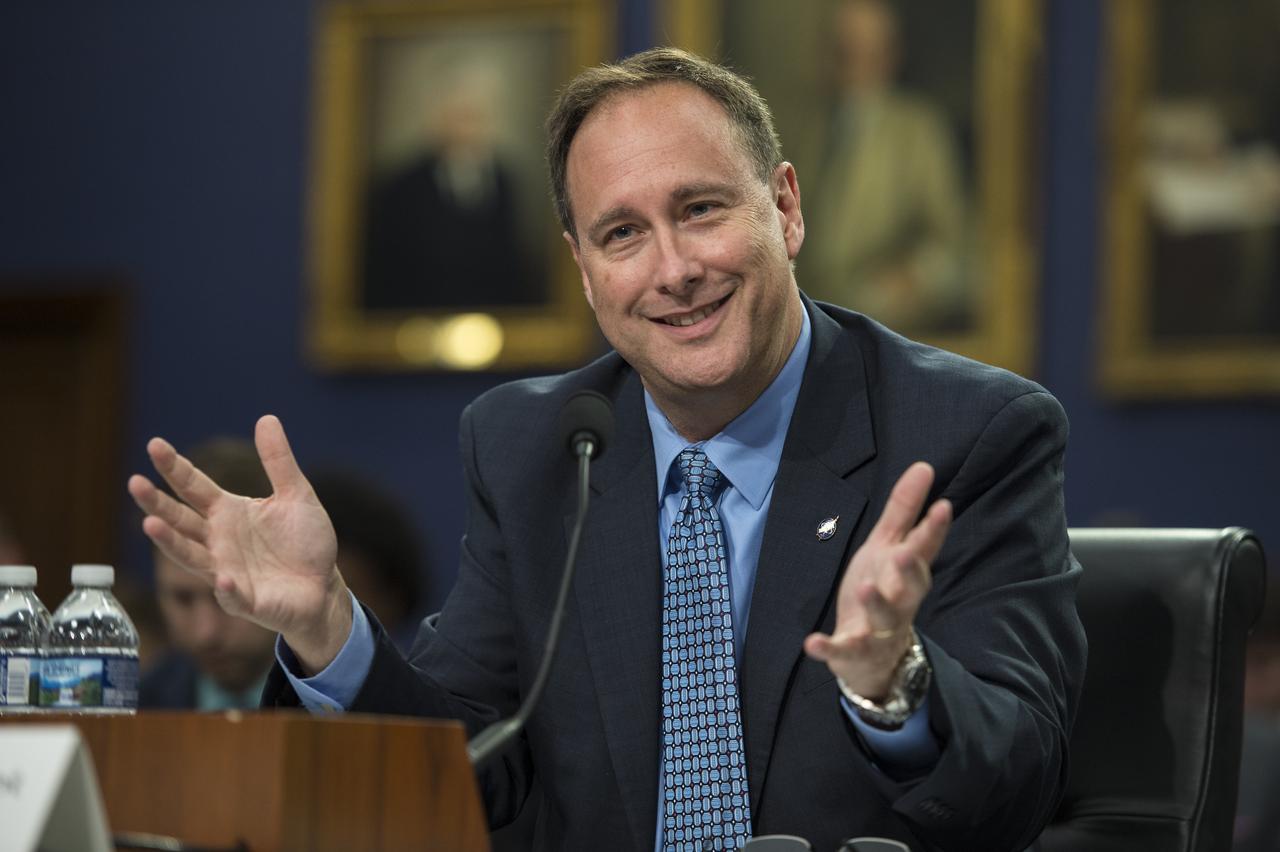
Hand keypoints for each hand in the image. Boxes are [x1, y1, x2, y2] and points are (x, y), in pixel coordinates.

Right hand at [127, 415, 349, 673]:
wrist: (324, 585)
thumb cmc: (304, 541)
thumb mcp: (296, 495)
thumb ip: (278, 461)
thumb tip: (266, 418)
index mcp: (228, 512)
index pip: (193, 486)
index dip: (174, 467)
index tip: (155, 445)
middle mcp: (219, 541)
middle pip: (181, 519)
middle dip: (157, 503)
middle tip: (134, 482)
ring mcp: (227, 571)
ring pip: (191, 556)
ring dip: (171, 542)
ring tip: (150, 524)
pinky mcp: (247, 600)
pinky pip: (233, 596)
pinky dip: (227, 589)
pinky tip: (223, 579)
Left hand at [804, 461, 951, 698]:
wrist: (871, 657)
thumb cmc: (883, 590)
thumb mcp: (887, 547)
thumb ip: (904, 511)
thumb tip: (924, 466)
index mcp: (905, 574)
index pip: (924, 551)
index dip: (934, 530)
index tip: (943, 506)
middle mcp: (899, 602)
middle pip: (911, 589)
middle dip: (909, 572)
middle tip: (903, 553)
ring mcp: (877, 630)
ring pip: (882, 619)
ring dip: (875, 604)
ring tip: (866, 588)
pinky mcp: (852, 652)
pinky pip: (842, 651)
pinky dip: (828, 649)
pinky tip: (811, 642)